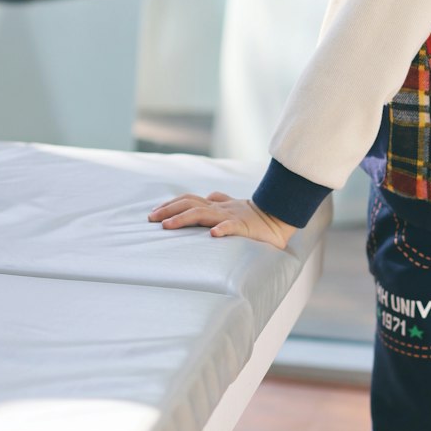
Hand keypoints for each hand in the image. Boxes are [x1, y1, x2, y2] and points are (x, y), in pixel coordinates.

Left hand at [147, 191, 295, 249]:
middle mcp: (220, 208)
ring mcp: (231, 216)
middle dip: (168, 210)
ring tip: (167, 226)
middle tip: (151, 219)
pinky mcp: (245, 226)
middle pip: (189, 203)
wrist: (279, 218)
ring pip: (203, 213)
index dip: (170, 204)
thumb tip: (209, 195)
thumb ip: (220, 200)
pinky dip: (222, 229)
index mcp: (216, 205)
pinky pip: (232, 226)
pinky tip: (212, 234)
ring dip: (183, 218)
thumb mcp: (234, 208)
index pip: (189, 199)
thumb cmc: (255, 217)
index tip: (153, 213)